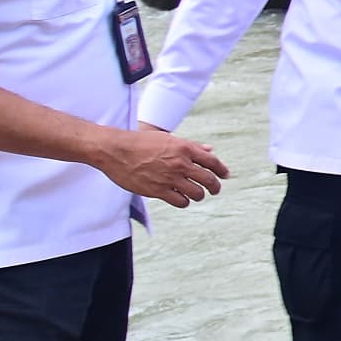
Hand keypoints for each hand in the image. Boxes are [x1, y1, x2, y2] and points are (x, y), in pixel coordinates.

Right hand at [101, 125, 228, 206]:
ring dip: (199, 195)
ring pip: (197, 193)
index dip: (222, 170)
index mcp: (184, 148)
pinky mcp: (158, 191)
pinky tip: (182, 199)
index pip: (212, 161)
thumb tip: (210, 149)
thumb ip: (191, 146)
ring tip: (196, 194)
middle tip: (215, 190)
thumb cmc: (140, 142)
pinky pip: (181, 201)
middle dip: (215, 187)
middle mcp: (180, 163)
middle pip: (209, 180)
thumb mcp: (168, 138)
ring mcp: (169, 178)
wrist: (115, 150)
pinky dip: (184, 201)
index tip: (225, 175)